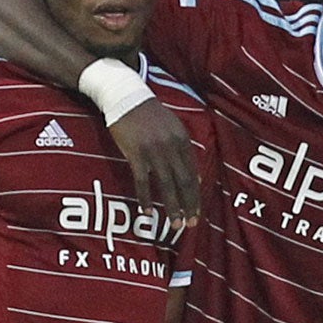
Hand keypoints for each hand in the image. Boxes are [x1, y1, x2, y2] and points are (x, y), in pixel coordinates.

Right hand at [105, 99, 202, 233]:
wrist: (126, 97)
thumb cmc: (149, 115)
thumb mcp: (173, 128)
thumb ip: (183, 151)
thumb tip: (195, 178)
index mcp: (182, 140)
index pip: (193, 173)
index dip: (196, 195)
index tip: (197, 212)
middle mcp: (171, 147)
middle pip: (184, 182)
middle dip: (189, 205)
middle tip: (190, 225)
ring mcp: (154, 151)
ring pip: (166, 185)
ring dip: (172, 207)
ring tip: (174, 224)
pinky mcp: (136, 154)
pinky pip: (143, 182)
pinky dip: (145, 198)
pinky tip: (148, 212)